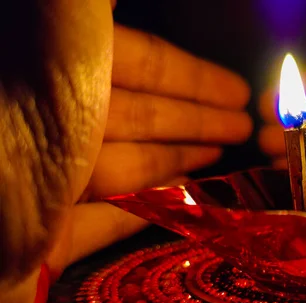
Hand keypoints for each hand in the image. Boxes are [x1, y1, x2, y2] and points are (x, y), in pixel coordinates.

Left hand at [0, 0, 249, 302]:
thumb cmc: (10, 149)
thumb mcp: (62, 54)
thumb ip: (87, 9)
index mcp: (54, 78)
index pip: (139, 63)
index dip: (192, 75)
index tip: (238, 89)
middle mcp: (47, 126)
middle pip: (139, 115)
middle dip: (197, 118)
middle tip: (247, 126)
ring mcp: (46, 187)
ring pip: (128, 164)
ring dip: (179, 158)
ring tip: (228, 159)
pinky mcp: (47, 241)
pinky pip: (109, 218)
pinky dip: (147, 208)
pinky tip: (185, 202)